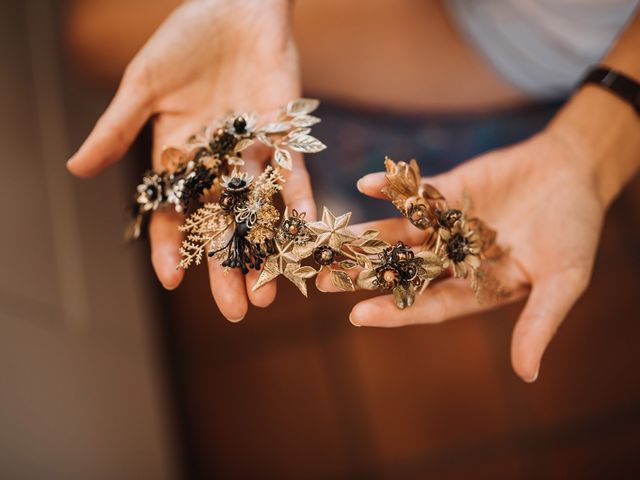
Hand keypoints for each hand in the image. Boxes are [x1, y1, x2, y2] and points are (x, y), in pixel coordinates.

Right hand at [67, 0, 312, 320]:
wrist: (235, 3)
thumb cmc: (185, 39)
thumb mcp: (145, 85)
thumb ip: (118, 129)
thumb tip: (77, 171)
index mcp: (179, 158)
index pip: (174, 214)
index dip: (171, 247)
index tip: (172, 280)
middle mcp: (218, 165)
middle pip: (222, 227)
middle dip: (227, 268)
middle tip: (236, 311)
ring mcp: (253, 154)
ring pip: (259, 213)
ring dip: (265, 252)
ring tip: (271, 293)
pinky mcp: (287, 135)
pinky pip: (295, 174)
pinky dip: (298, 201)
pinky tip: (303, 232)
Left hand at [318, 130, 605, 381]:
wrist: (575, 173)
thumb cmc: (576, 232)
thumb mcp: (564, 281)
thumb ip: (539, 322)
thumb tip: (527, 375)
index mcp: (475, 288)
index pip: (428, 305)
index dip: (396, 311)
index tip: (358, 316)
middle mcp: (451, 259)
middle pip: (399, 271)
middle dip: (362, 276)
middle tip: (320, 281)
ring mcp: (444, 224)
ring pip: (395, 234)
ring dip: (362, 236)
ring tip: (326, 240)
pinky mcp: (445, 190)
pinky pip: (413, 191)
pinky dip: (391, 187)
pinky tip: (364, 185)